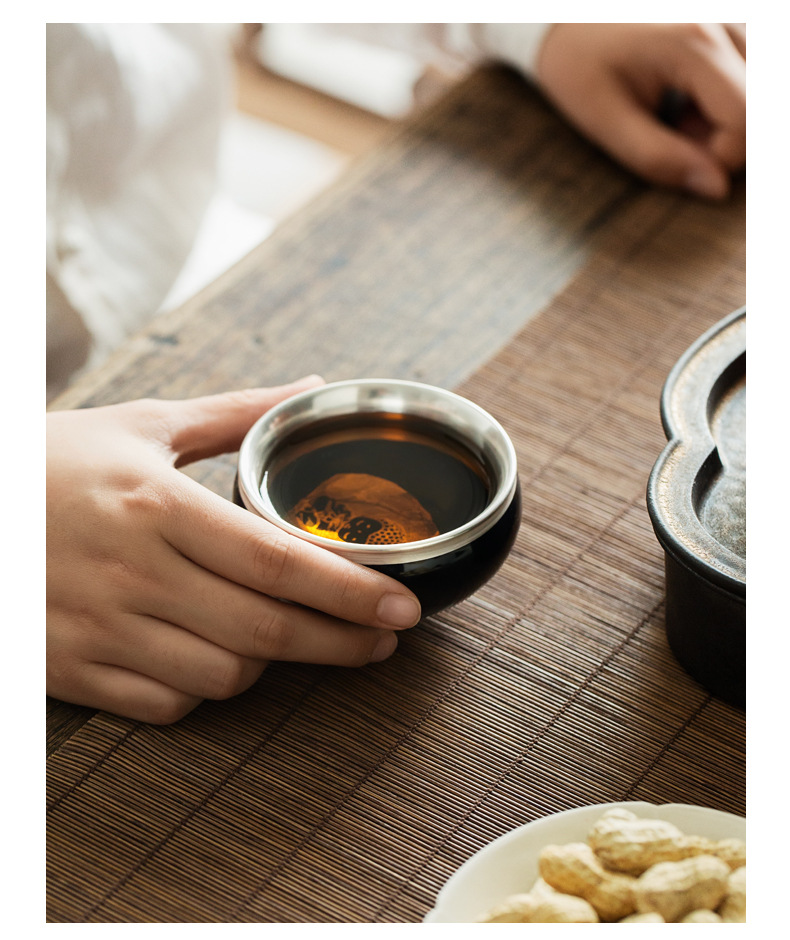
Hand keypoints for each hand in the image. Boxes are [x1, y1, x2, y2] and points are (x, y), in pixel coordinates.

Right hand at [46, 378, 420, 723]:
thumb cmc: (55, 460)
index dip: (351, 591)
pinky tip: (219, 658)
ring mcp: (97, 629)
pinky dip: (207, 691)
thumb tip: (313, 390)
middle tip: (383, 639)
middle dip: (340, 643)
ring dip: (272, 666)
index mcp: (155, 503)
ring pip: (220, 678)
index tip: (402, 606)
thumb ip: (237, 414)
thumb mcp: (144, 424)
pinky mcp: (71, 670)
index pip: (277, 561)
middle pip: (264, 631)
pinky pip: (166, 705)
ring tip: (294, 637)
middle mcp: (130, 572)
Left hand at [535, 23, 745, 198]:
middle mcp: (724, 21)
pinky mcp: (732, 24)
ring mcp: (732, 18)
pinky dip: (726, 100)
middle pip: (760, 106)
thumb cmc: (577, 65)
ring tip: (679, 118)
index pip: (748, 118)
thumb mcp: (605, 121)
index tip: (682, 160)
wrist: (563, 20)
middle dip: (726, 140)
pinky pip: (750, 75)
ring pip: (759, 92)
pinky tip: (689, 101)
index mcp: (693, 43)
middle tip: (676, 139)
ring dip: (727, 120)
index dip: (723, 157)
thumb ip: (659, 158)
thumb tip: (716, 189)